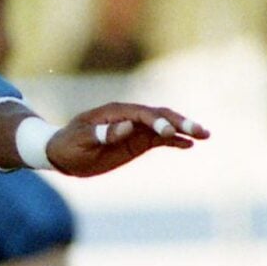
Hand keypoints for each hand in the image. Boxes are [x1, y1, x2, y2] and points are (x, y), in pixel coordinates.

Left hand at [45, 102, 207, 176]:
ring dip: (184, 130)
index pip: (141, 114)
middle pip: (159, 115)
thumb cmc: (68, 145)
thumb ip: (102, 134)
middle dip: (179, 122)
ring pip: (164, 126)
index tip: (169, 132)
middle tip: (200, 131)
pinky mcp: (137, 141)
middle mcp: (128, 117)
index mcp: (114, 113)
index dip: (157, 121)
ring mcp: (134, 129)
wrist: (61, 153)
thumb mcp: (80, 141)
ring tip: (205, 135)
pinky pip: (160, 139)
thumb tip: (127, 127)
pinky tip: (190, 145)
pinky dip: (175, 141)